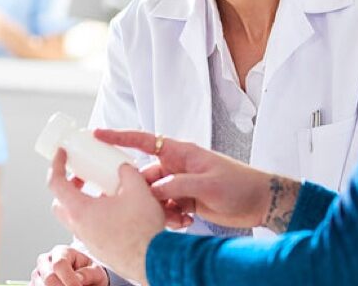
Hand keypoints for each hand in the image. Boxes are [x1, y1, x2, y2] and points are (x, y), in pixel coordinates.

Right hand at [30, 245, 108, 285]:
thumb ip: (88, 273)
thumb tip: (78, 278)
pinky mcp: (33, 285)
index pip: (59, 264)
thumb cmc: (89, 273)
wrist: (83, 279)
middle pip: (49, 277)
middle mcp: (45, 260)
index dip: (70, 280)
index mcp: (61, 251)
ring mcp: (37, 274)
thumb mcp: (95, 271)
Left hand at [47, 149, 162, 284]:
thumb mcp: (137, 189)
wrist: (153, 260)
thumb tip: (124, 168)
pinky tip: (115, 211)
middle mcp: (79, 228)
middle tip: (81, 177)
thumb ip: (127, 172)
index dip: (56, 165)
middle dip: (67, 187)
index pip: (55, 184)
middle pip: (60, 204)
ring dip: (82, 202)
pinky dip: (94, 217)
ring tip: (102, 193)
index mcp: (80, 211)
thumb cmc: (142, 231)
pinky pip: (89, 229)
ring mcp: (88, 241)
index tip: (61, 155)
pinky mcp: (99, 249)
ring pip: (75, 218)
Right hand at [95, 129, 298, 231]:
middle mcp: (176, 165)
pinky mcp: (185, 200)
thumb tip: (153, 191)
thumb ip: (178, 185)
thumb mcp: (208, 184)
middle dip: (139, 190)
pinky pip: (165, 208)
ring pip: (153, 196)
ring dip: (158, 209)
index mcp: (180, 151)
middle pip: (143, 175)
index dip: (118, 137)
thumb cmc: (240, 183)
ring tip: (176, 217)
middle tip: (133, 202)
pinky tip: (185, 222)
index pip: (143, 139)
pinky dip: (169, 217)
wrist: (262, 202)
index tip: (95, 135)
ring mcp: (180, 183)